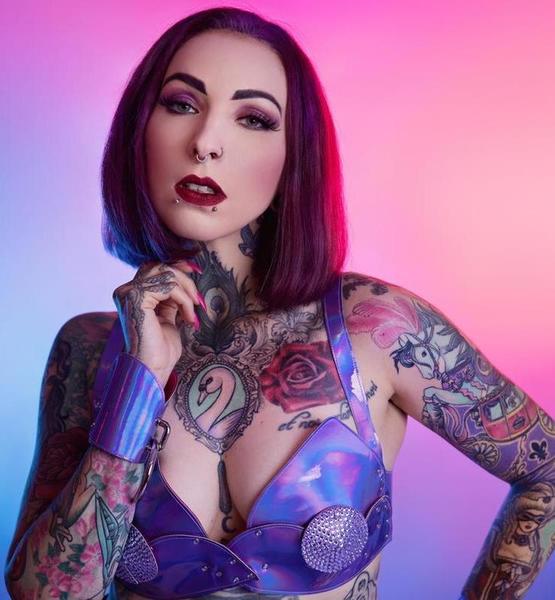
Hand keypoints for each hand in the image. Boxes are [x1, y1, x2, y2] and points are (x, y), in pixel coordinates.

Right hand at [111, 260, 203, 386]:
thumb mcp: (168, 317)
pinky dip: (184, 300)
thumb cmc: (161, 349)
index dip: (176, 266)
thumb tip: (183, 278)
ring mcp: (128, 293)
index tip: (195, 270)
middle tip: (199, 300)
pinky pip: (169, 286)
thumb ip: (170, 298)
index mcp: (131, 295)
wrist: (153, 369)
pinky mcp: (136, 298)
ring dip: (187, 293)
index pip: (153, 268)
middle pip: (160, 266)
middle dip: (185, 279)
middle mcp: (125, 291)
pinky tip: (187, 318)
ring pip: (167, 274)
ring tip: (193, 314)